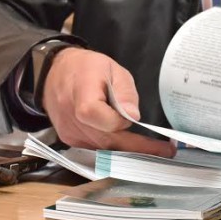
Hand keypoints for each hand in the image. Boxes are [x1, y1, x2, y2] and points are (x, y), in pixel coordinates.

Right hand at [40, 47, 176, 156]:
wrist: (56, 73)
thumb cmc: (87, 68)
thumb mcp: (112, 68)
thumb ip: (124, 92)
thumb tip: (133, 117)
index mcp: (81, 90)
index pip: (94, 114)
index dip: (115, 120)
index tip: (132, 118)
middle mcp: (70, 115)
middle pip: (103, 139)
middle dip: (136, 147)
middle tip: (164, 151)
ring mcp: (68, 131)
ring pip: (101, 149)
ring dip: (128, 152)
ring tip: (154, 151)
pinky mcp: (69, 139)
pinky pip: (94, 150)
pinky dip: (113, 150)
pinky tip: (131, 149)